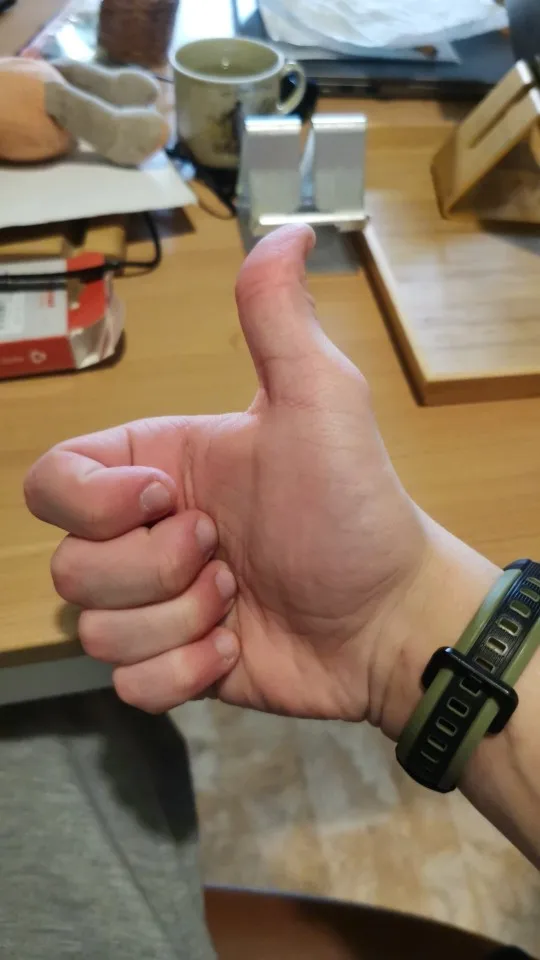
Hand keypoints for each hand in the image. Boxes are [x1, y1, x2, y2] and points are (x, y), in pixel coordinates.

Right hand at [24, 226, 487, 722]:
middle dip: (154, 569)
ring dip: (178, 620)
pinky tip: (236, 645)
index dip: (91, 502)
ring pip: (94, 629)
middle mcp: (143, 534)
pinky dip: (184, 671)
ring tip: (239, 598)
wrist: (389, 614)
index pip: (52, 482)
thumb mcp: (319, 402)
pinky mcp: (172, 663)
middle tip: (227, 553)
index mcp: (156, 467)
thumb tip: (281, 230)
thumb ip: (278, 320)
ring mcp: (156, 603)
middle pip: (70, 566)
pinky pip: (127, 684)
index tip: (167, 499)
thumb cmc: (355, 507)